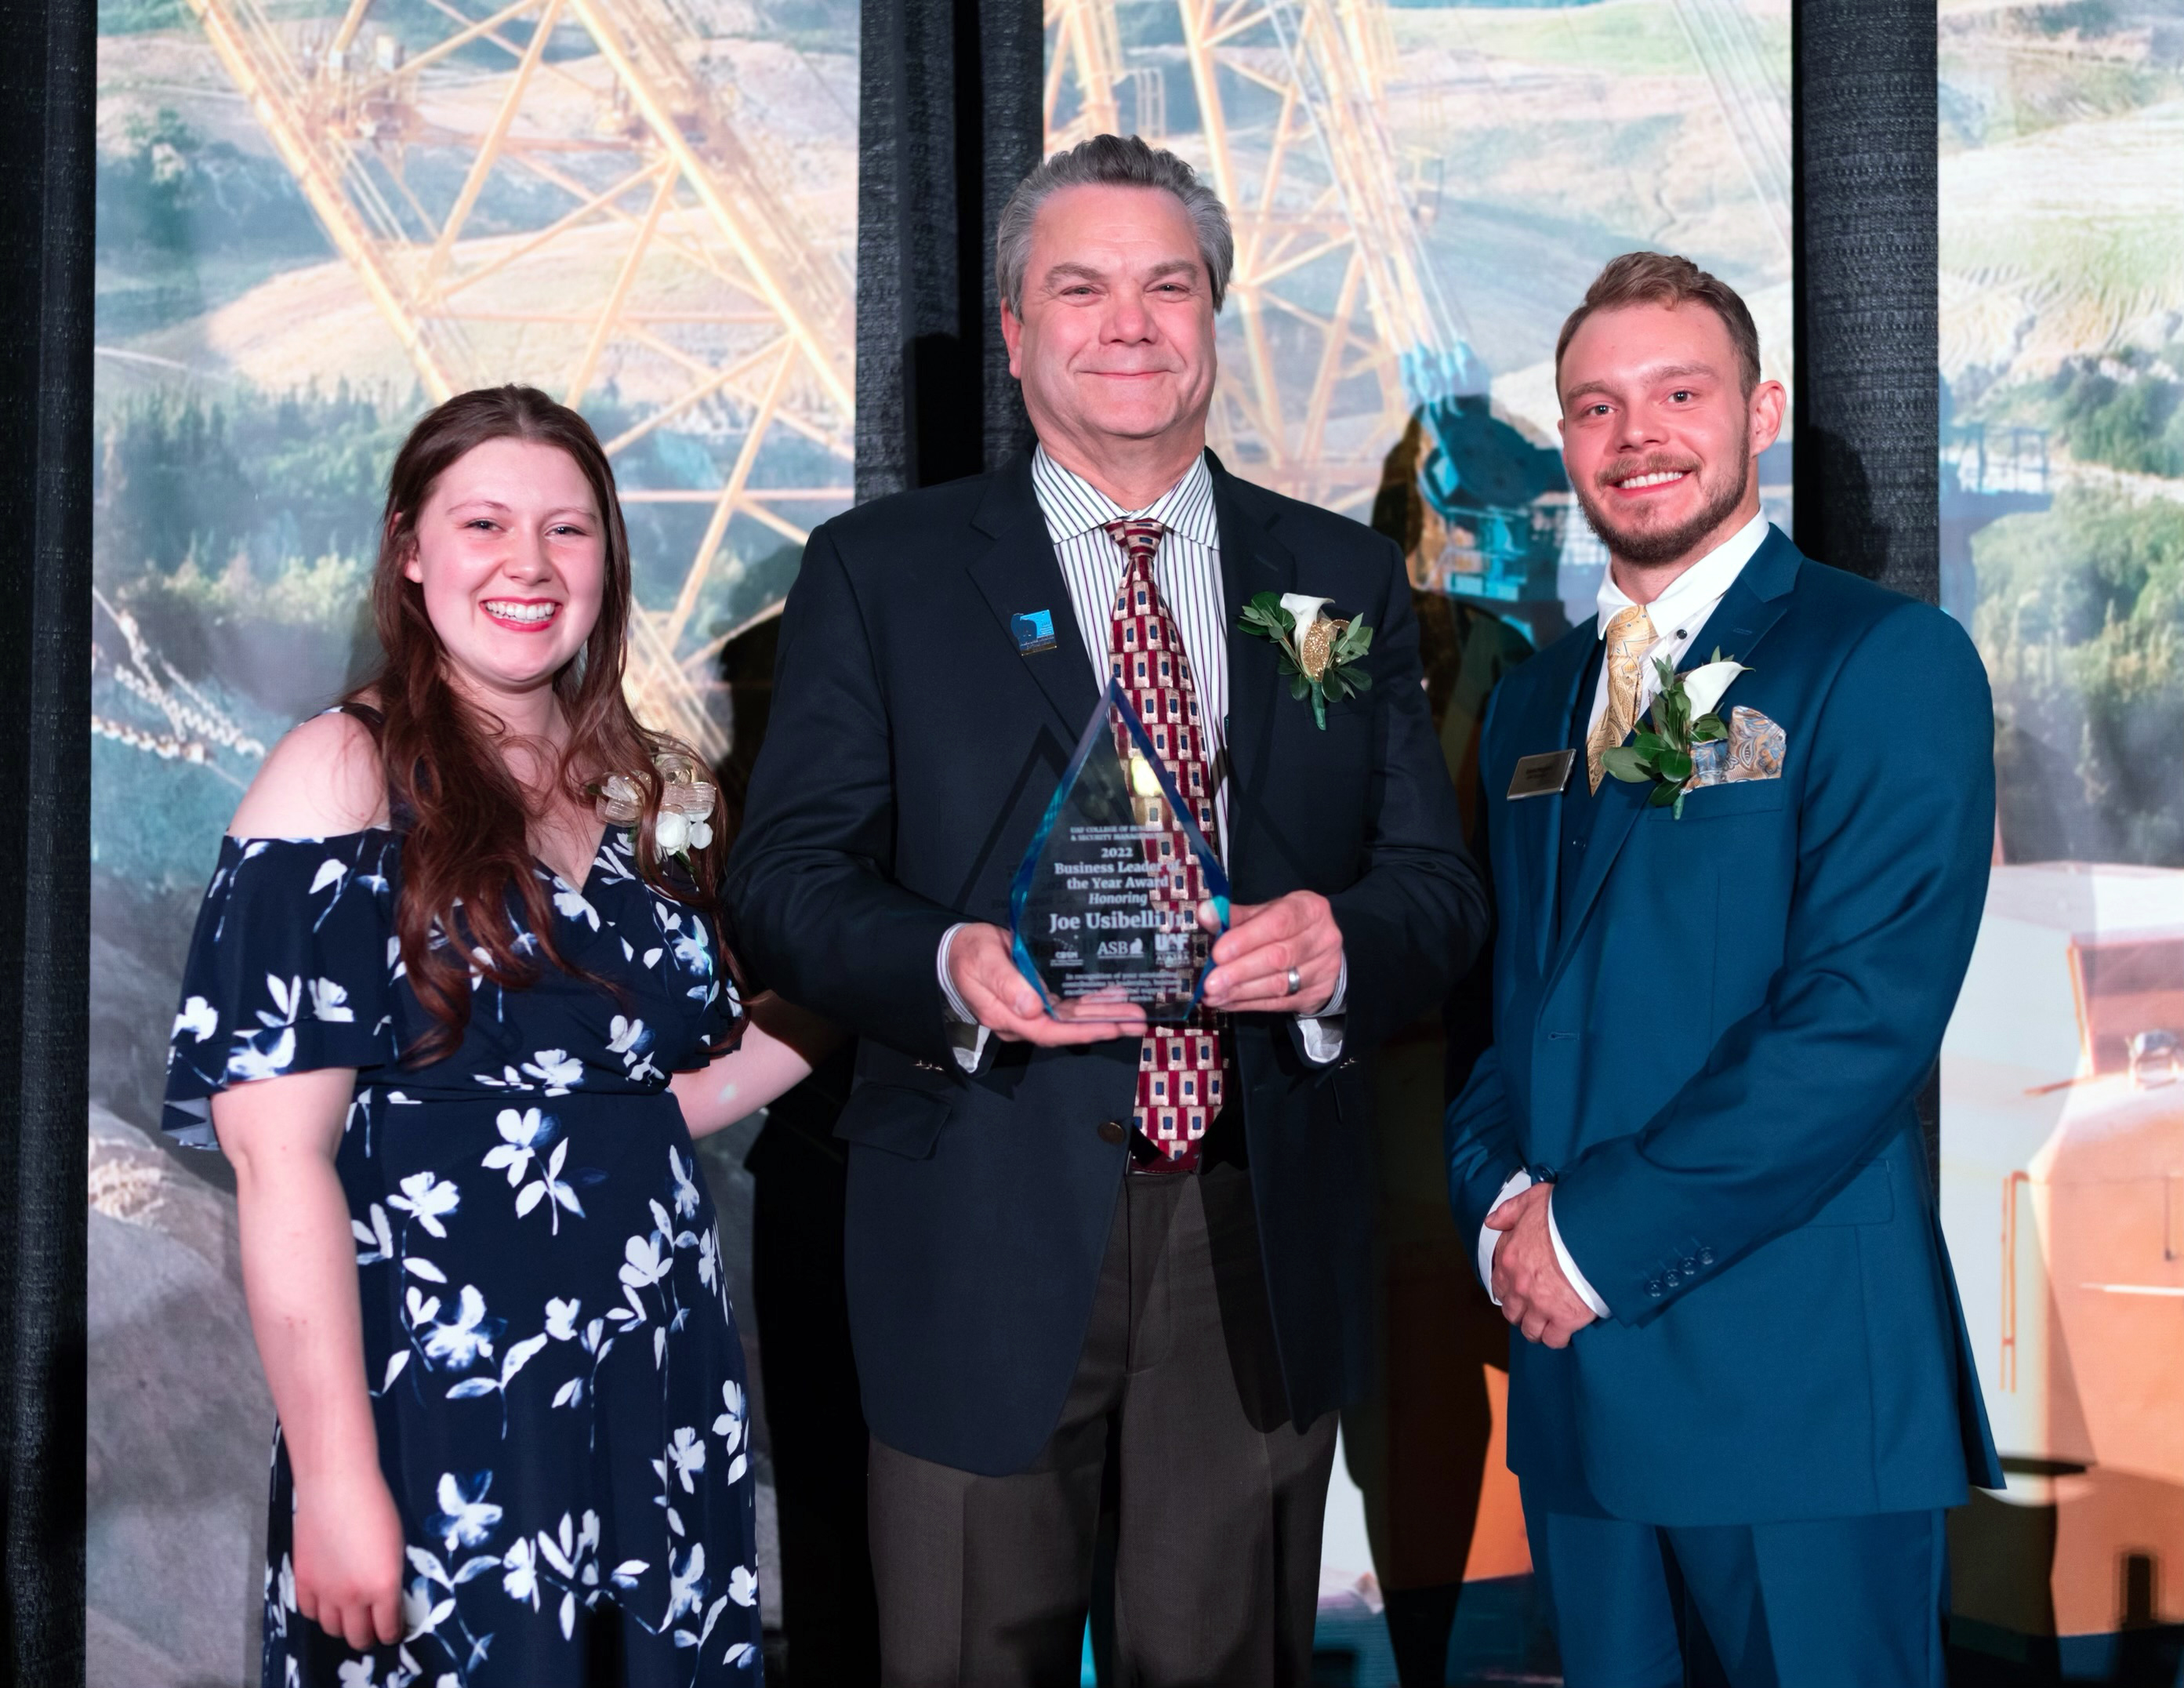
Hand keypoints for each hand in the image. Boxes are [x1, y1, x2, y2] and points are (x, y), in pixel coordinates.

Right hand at [292, 1460, 404, 1649]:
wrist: (337, 1484)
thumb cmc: (375, 1505)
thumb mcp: (396, 1544)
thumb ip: (390, 1577)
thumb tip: (386, 1597)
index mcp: (384, 1586)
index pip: (388, 1628)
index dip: (393, 1632)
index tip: (395, 1630)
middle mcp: (354, 1596)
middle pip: (358, 1637)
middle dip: (368, 1637)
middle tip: (373, 1630)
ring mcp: (325, 1591)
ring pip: (331, 1629)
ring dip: (343, 1628)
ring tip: (351, 1619)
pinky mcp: (303, 1580)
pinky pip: (308, 1612)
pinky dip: (319, 1613)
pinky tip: (327, 1604)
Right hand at [946, 923, 1145, 1044]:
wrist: (957, 948)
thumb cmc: (968, 953)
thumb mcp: (983, 961)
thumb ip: (1005, 982)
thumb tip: (1031, 1007)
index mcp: (1006, 1016)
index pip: (1048, 1031)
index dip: (1081, 1031)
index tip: (1111, 1028)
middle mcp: (1022, 1018)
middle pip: (1068, 1028)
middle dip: (1104, 1025)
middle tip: (1138, 1022)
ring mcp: (1031, 1009)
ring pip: (1072, 1017)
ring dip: (1103, 1014)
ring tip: (1135, 1012)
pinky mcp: (1037, 998)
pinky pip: (1068, 1005)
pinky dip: (1091, 1001)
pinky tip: (1112, 995)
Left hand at [1200, 891, 1342, 1013]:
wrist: (1321, 950)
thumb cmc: (1287, 926)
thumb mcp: (1265, 913)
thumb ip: (1235, 915)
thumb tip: (1206, 914)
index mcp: (1310, 909)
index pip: (1277, 923)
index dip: (1245, 939)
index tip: (1218, 953)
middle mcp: (1323, 938)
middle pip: (1278, 958)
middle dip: (1239, 972)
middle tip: (1210, 982)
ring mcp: (1324, 969)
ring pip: (1279, 985)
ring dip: (1241, 992)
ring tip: (1213, 995)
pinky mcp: (1318, 994)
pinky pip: (1279, 1003)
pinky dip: (1249, 1003)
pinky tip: (1228, 1002)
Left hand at [1486, 1183, 1597, 1348]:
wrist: (1596, 1233)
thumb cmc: (1566, 1215)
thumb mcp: (1532, 1200)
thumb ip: (1509, 1212)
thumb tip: (1492, 1222)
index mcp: (1509, 1260)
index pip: (1498, 1285)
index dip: (1509, 1289)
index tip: (1519, 1289)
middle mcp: (1520, 1286)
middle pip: (1512, 1312)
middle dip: (1522, 1312)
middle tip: (1535, 1308)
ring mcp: (1541, 1305)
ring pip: (1531, 1330)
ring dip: (1537, 1328)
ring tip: (1548, 1324)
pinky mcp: (1565, 1318)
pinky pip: (1554, 1339)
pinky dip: (1558, 1338)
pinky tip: (1564, 1330)